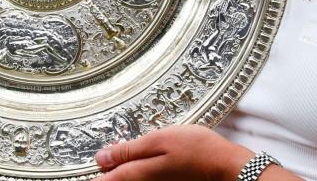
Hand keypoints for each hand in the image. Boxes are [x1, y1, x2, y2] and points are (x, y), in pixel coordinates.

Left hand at [95, 125, 252, 180]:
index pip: (106, 180)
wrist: (227, 168)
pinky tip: (144, 163)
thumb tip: (101, 157)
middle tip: (104, 160)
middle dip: (109, 173)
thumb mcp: (159, 140)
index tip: (89, 168)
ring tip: (120, 160)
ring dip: (124, 173)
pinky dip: (140, 174)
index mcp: (138, 175)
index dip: (95, 175)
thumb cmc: (197, 150)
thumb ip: (128, 150)